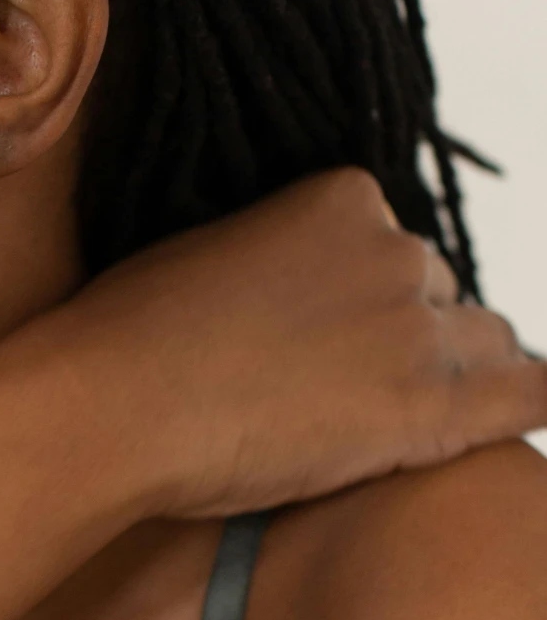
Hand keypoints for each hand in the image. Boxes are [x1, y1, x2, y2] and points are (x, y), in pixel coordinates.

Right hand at [57, 169, 546, 518]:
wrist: (114, 405)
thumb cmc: (129, 338)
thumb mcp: (203, 256)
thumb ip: (269, 261)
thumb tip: (277, 297)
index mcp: (345, 199)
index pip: (392, 247)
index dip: (363, 302)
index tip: (319, 339)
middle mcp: (397, 253)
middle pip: (441, 299)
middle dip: (408, 340)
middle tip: (342, 393)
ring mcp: (419, 332)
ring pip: (486, 346)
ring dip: (456, 379)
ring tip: (399, 420)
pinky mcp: (430, 411)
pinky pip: (529, 397)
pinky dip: (535, 399)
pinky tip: (532, 406)